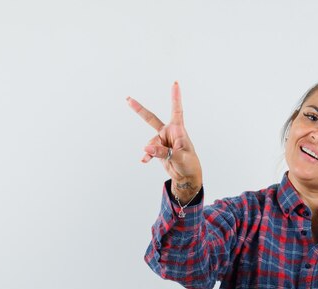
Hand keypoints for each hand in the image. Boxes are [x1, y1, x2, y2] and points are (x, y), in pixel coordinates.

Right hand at [127, 82, 202, 200]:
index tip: (175, 84)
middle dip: (139, 110)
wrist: (186, 176)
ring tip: (154, 157)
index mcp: (178, 130)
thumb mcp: (179, 157)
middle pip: (151, 119)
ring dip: (151, 150)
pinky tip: (144, 160)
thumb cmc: (189, 164)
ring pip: (151, 142)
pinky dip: (147, 155)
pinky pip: (149, 150)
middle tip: (128, 99)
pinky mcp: (158, 149)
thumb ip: (163, 152)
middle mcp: (169, 132)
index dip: (175, 97)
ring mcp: (162, 141)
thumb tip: (146, 148)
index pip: (176, 110)